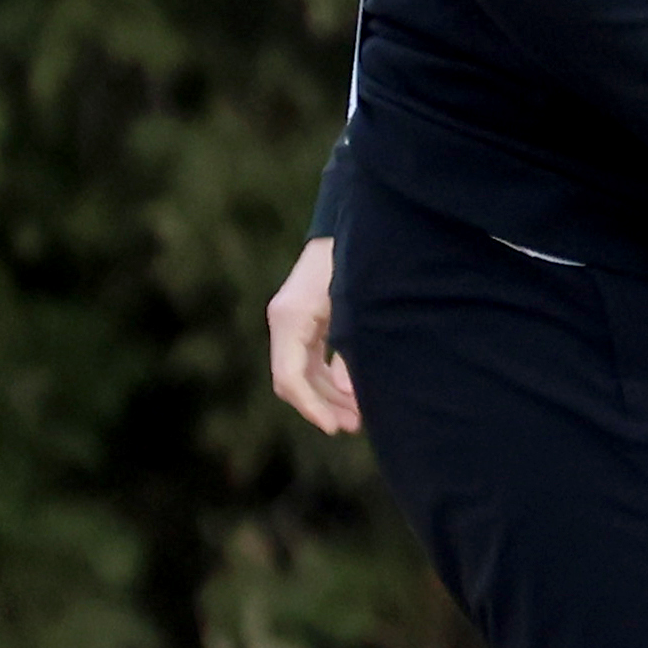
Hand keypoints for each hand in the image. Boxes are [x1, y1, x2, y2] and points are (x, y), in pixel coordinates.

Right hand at [266, 237, 361, 435]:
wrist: (361, 219)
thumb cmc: (361, 260)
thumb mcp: (358, 307)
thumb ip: (353, 350)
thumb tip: (352, 394)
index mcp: (290, 318)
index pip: (290, 377)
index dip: (312, 407)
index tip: (335, 428)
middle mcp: (286, 320)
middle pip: (296, 379)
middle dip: (325, 405)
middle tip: (357, 426)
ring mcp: (295, 318)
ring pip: (305, 370)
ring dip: (330, 394)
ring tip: (361, 413)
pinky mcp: (310, 316)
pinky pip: (314, 356)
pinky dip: (333, 374)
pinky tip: (356, 388)